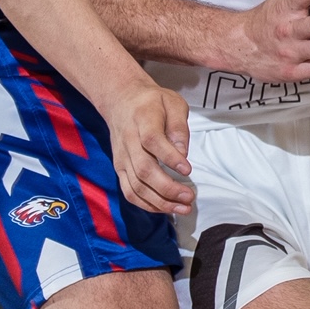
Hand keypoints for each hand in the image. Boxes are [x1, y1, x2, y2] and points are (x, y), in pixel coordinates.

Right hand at [102, 77, 195, 215]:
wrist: (120, 100)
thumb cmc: (152, 102)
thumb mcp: (172, 102)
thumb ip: (179, 126)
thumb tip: (183, 153)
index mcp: (143, 119)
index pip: (152, 141)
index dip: (170, 158)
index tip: (188, 170)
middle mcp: (128, 141)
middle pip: (143, 169)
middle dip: (168, 188)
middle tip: (190, 197)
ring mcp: (122, 157)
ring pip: (136, 186)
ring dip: (160, 202)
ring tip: (183, 208)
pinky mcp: (119, 168)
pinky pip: (129, 192)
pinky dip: (147, 205)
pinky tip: (166, 208)